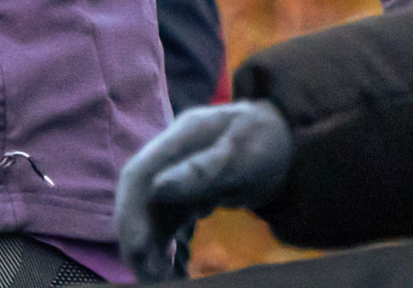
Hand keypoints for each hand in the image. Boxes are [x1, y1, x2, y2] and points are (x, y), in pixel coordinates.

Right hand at [115, 101, 292, 281]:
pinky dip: (163, 246)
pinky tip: (170, 268)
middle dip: (136, 237)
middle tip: (150, 276)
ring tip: (159, 279)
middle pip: (138, 197)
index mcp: (180, 138)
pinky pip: (165, 222)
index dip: (130, 211)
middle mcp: (169, 157)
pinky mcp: (184, 193)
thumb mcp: (242, 154)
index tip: (137, 248)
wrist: (282, 138)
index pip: (139, 174)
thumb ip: (202, 170)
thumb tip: (158, 189)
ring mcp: (174, 175)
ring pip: (149, 213)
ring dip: (149, 246)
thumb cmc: (264, 141)